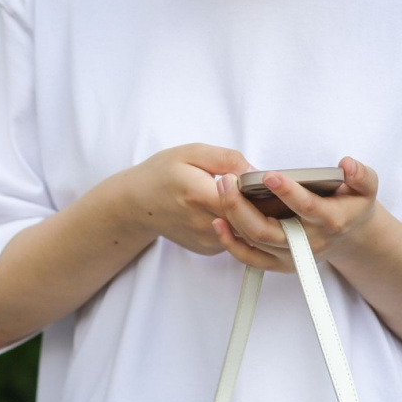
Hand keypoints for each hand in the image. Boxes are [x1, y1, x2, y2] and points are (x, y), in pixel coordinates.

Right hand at [128, 143, 251, 255]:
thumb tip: (257, 171)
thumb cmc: (163, 173)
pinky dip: (239, 226)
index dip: (259, 190)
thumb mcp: (192, 152)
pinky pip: (235, 238)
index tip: (263, 179)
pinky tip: (232, 210)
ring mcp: (206, 240)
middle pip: (249, 220)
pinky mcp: (208, 249)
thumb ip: (227, 159)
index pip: (244, 201)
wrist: (138, 203)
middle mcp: (204, 223)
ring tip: (248, 198)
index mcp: (199, 195)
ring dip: (252, 217)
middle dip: (262, 206)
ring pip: (245, 232)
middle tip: (264, 189)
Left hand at [212, 157, 379, 271]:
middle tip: (227, 180)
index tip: (268, 174)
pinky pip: (250, 259)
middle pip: (269, 230)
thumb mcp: (366, 188)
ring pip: (256, 242)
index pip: (306, 207)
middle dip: (243, 205)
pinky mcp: (279, 264)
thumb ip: (360, 175)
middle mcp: (309, 242)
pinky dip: (231, 243)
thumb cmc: (353, 206)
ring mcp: (292, 256)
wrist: (350, 237)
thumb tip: (346, 164)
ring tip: (221, 189)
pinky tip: (218, 222)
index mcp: (330, 220)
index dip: (287, 191)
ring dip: (233, 217)